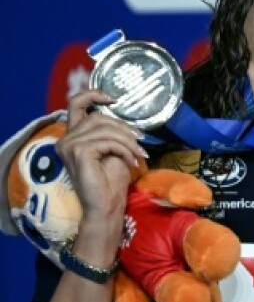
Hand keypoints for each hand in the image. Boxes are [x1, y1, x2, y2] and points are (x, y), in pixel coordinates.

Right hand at [57, 89, 146, 245]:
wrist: (106, 206)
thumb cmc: (111, 181)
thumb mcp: (114, 149)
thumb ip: (111, 132)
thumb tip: (126, 117)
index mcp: (72, 136)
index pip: (76, 103)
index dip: (94, 94)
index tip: (115, 99)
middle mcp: (65, 139)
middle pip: (100, 117)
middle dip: (125, 129)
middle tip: (141, 144)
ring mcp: (68, 145)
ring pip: (106, 128)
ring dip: (128, 141)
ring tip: (138, 154)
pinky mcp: (78, 152)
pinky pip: (108, 141)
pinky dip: (124, 149)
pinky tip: (131, 161)